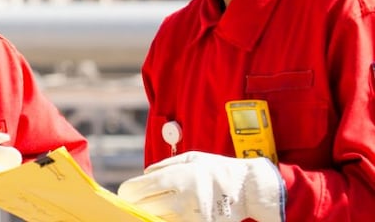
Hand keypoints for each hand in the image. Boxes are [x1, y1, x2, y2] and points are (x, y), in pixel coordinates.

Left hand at [117, 151, 284, 221]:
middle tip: (136, 203)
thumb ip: (163, 167)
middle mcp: (183, 197)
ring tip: (153, 208)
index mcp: (178, 176)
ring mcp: (192, 216)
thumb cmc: (217, 170)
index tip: (126, 194)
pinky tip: (167, 214)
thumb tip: (142, 177)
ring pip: (156, 219)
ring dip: (150, 214)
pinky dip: (166, 220)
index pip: (137, 189)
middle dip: (136, 205)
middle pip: (143, 208)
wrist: (249, 189)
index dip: (127, 193)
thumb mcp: (190, 158)